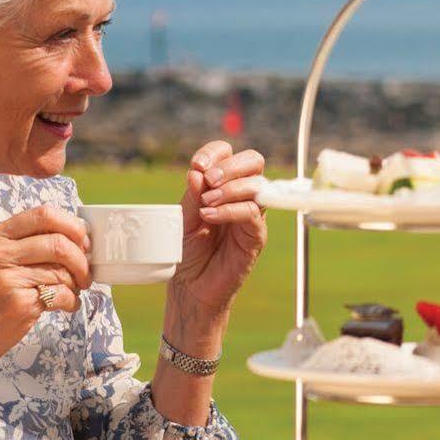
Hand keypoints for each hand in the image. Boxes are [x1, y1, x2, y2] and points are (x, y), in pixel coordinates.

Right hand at [0, 204, 92, 373]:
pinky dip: (72, 301)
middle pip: (59, 243)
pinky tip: (67, 306)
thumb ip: (22, 245)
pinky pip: (61, 295)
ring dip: (77, 283)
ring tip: (75, 291)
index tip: (83, 240)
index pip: (43, 214)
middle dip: (81, 259)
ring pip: (62, 271)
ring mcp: (7, 279)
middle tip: (85, 273)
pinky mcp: (19, 304)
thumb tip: (74, 237)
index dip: (72, 225)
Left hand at [169, 141, 267, 334]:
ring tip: (206, 204)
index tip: (197, 165)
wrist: (190, 286)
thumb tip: (197, 172)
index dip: (215, 153)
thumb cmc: (186, 251)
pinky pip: (253, 213)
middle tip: (208, 181)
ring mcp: (251, 214)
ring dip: (230, 189)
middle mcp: (241, 195)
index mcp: (221, 185)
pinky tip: (210, 216)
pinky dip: (230, 210)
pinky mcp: (256, 235)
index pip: (228, 153)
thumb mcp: (182, 218)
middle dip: (231, 166)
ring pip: (257, 185)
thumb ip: (192, 196)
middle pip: (253, 161)